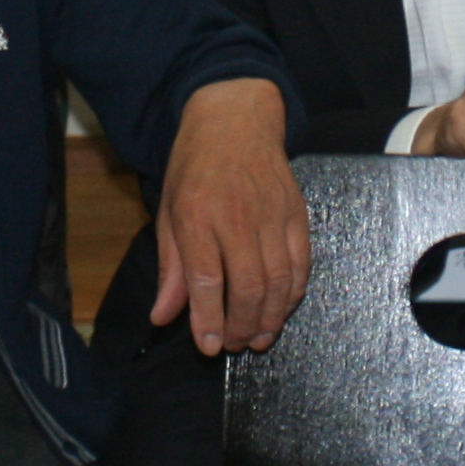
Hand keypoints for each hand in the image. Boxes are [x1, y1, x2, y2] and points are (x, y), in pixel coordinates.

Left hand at [152, 77, 311, 356]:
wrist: (235, 120)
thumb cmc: (195, 167)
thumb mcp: (169, 212)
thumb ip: (171, 268)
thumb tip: (163, 316)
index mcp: (197, 216)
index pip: (205, 280)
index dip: (208, 320)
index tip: (208, 345)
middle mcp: (237, 217)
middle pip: (247, 287)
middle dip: (241, 326)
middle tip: (234, 345)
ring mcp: (271, 215)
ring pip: (279, 281)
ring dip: (270, 318)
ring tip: (258, 338)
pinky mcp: (296, 214)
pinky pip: (301, 264)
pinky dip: (293, 294)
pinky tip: (280, 310)